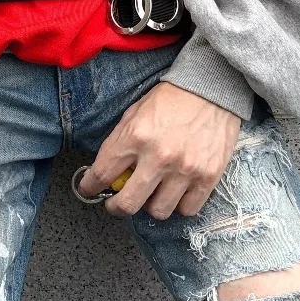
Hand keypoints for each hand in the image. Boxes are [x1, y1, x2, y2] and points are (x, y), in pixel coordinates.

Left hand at [78, 81, 240, 219]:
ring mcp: (184, 169)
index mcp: (136, 136)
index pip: (102, 174)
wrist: (211, 89)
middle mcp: (159, 156)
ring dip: (150, 204)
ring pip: (158, 212)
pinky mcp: (208, 176)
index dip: (89, 186)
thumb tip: (106, 171)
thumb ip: (120, 142)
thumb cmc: (170, 99)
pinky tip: (176, 190)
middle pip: (127, 204)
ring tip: (152, 191)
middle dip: (116, 207)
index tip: (89, 189)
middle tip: (116, 202)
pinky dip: (179, 204)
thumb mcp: (135, 113)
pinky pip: (187, 209)